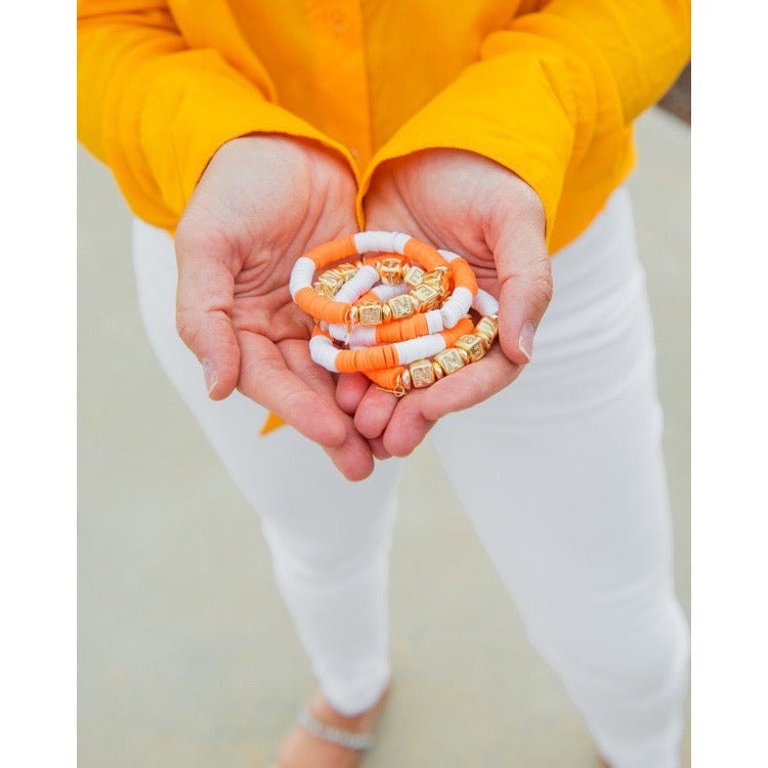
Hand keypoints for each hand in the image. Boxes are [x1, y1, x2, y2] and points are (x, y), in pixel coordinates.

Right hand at [175, 134, 373, 479]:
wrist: (281, 143)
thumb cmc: (234, 190)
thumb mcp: (208, 245)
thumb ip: (204, 315)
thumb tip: (215, 387)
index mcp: (241, 328)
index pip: (270, 380)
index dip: (300, 410)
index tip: (333, 435)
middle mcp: (283, 331)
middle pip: (311, 389)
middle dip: (339, 428)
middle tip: (367, 465)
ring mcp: (323, 317)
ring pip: (347, 371)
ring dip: (369, 408)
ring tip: (396, 442)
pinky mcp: (359, 297)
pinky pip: (377, 335)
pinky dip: (392, 363)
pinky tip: (415, 388)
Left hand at [337, 149, 551, 457]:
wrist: (428, 149)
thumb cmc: (483, 179)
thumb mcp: (512, 219)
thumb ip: (527, 282)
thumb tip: (524, 352)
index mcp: (493, 317)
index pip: (483, 369)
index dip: (458, 392)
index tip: (428, 406)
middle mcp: (451, 328)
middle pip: (435, 383)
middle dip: (410, 413)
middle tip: (384, 436)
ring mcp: (409, 320)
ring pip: (395, 374)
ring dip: (376, 403)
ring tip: (353, 423)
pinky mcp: (372, 305)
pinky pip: (360, 344)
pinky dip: (348, 367)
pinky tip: (332, 385)